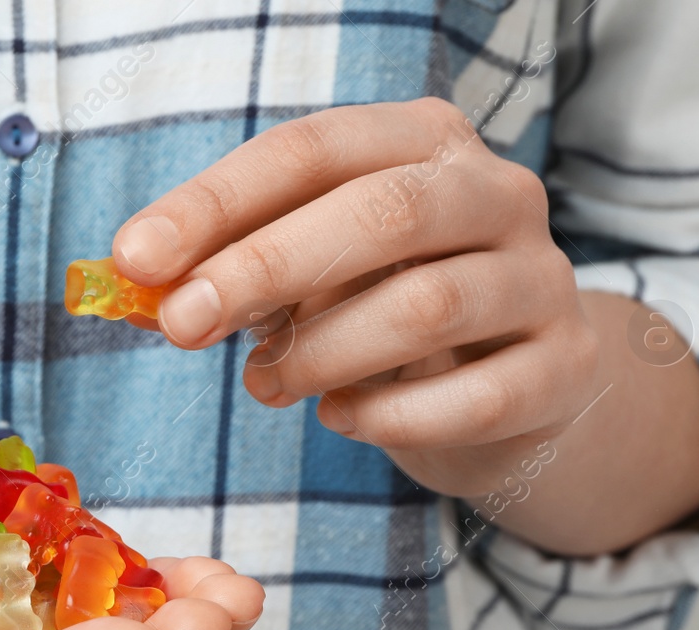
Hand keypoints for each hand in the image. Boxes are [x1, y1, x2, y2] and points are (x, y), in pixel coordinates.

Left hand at [110, 97, 601, 499]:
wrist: (509, 387)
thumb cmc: (383, 312)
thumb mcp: (307, 277)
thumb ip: (233, 274)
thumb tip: (141, 289)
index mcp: (423, 143)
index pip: (312, 150)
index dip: (215, 203)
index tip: (135, 258)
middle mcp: (497, 193)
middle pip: (382, 214)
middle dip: (264, 269)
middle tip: (182, 325)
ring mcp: (543, 278)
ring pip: (427, 308)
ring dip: (321, 354)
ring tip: (264, 385)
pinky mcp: (563, 367)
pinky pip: (472, 397)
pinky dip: (386, 417)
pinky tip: (340, 418)